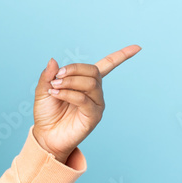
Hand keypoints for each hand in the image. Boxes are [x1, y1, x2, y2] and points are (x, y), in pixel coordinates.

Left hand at [32, 45, 141, 161]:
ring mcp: (96, 104)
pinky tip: (57, 95)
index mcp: (86, 82)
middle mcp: (95, 92)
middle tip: (56, 77)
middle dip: (74, 69)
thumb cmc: (46, 113)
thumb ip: (48, 75)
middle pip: (93, 72)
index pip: (108, 65)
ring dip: (70, 82)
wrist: (45, 135)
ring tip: (54, 87)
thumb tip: (53, 60)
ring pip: (90, 84)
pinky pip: (84, 99)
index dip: (122, 56)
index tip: (138, 47)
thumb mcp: (43, 90)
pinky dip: (69, 94)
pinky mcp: (94, 116)